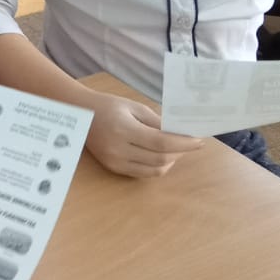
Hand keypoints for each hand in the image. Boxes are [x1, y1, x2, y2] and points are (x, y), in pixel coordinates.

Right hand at [82, 93, 202, 177]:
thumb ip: (157, 122)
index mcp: (124, 129)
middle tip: (190, 143)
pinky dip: (157, 166)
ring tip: (176, 150)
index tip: (199, 140)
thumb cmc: (109, 106)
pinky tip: (161, 156)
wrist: (81, 115)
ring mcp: (115, 162)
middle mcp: (118, 149)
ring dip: (170, 162)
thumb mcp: (135, 107)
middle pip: (160, 159)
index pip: (161, 143)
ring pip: (153, 170)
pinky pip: (142, 173)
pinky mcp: (113, 168)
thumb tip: (181, 134)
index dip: (184, 144)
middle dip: (181, 152)